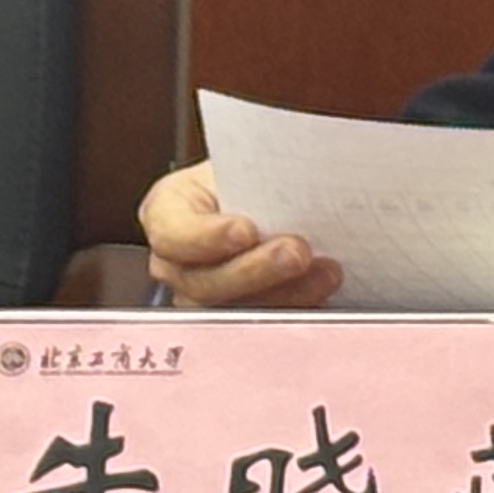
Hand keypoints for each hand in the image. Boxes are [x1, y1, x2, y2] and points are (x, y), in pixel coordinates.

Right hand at [142, 159, 343, 309]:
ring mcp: (203, 297)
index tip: (246, 230)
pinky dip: (297, 310)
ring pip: (232, 313)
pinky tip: (323, 290)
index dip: (207, 237)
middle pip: (202, 282)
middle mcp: (177, 261)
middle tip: (297, 252)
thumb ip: (262, 175)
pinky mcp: (238, 320)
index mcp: (168, 212)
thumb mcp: (252, 165)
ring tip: (325, 272)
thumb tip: (299, 179)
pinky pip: (262, 327)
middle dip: (255, 270)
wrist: (279, 202)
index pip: (173, 232)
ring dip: (284, 294)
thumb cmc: (256, 180)